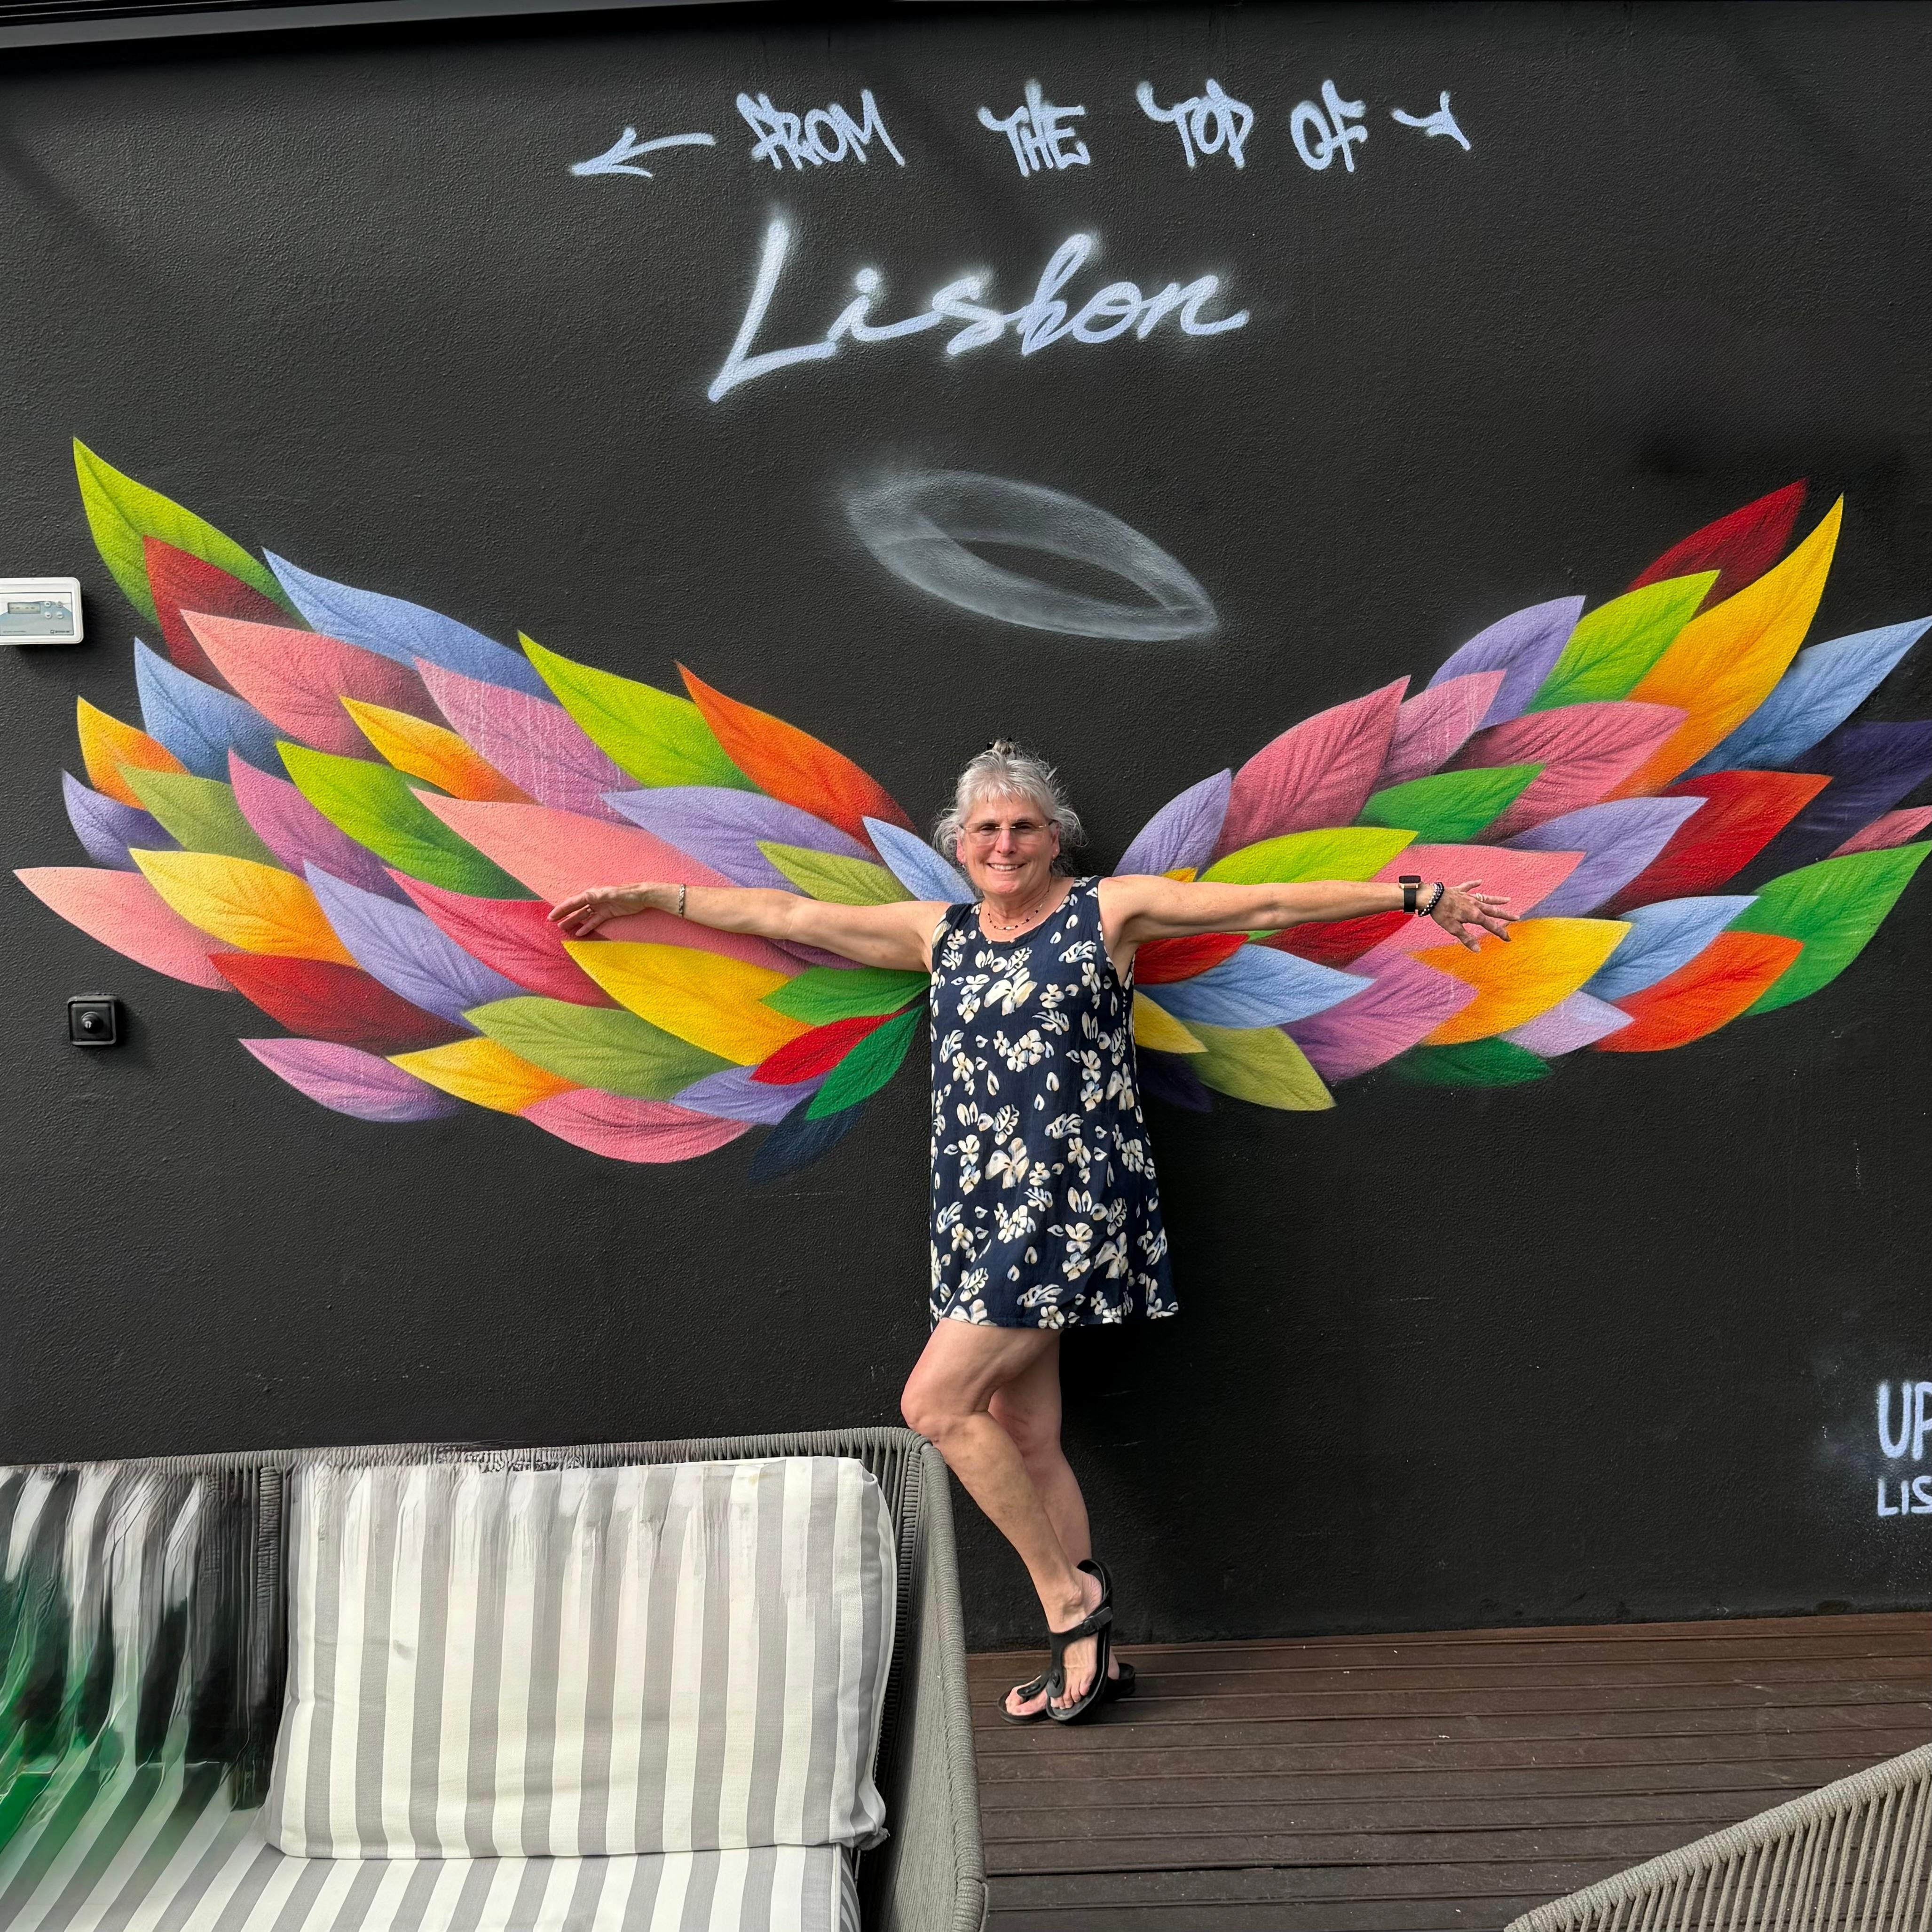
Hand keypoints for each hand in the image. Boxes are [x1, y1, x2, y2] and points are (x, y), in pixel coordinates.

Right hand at [547, 883, 661, 937]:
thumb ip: (600, 896)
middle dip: (564, 915)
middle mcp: (594, 899)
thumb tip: (587, 896)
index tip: (552, 916)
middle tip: (552, 922)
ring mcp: (600, 907)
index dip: (562, 909)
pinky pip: (594, 921)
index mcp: (593, 893)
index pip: (573, 902)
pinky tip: (580, 933)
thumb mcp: (613, 894)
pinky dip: (587, 927)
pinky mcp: (607, 913)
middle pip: (576, 908)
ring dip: (574, 922)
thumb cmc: (628, 893)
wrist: (642, 896)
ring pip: (583, 915)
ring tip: (563, 929)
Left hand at [1427, 879, 1515, 951]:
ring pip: (1486, 898)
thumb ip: (1467, 938)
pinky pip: (1469, 886)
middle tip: (1517, 917)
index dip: (1501, 932)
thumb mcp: (1454, 929)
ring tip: (1507, 900)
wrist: (1431, 898)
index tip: (1509, 938)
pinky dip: (1474, 884)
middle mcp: (1474, 904)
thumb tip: (1478, 950)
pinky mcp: (1459, 891)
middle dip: (1505, 915)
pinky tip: (1480, 881)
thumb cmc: (1441, 914)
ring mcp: (1468, 896)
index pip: (1491, 925)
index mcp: (1474, 915)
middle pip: (1493, 910)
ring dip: (1497, 900)